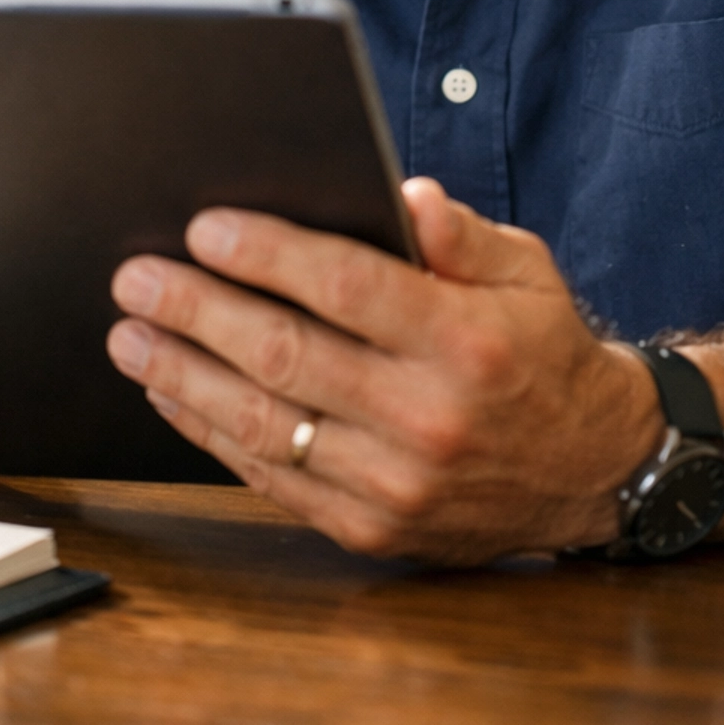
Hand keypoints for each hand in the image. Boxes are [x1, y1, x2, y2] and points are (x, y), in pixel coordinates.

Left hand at [107, 179, 661, 562]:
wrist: (592, 470)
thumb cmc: (543, 351)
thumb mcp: (527, 271)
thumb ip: (463, 234)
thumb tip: (407, 196)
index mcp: (466, 341)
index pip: (347, 287)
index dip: (268, 254)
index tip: (204, 227)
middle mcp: (428, 416)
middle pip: (286, 355)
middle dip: (197, 311)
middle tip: (136, 278)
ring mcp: (396, 482)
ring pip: (265, 424)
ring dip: (184, 376)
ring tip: (131, 337)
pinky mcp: (372, 528)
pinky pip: (273, 479)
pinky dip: (213, 435)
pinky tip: (176, 396)